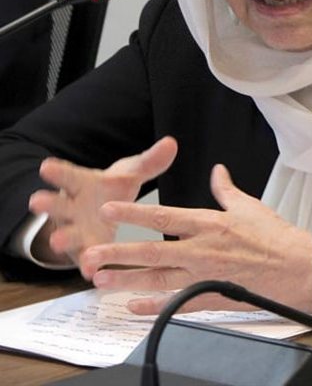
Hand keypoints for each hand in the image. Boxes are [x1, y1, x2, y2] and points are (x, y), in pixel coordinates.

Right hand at [28, 136, 177, 274]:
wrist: (105, 214)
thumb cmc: (112, 190)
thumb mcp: (131, 174)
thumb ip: (150, 162)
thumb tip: (172, 143)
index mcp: (82, 184)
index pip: (69, 175)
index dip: (58, 171)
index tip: (46, 166)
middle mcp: (72, 207)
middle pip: (58, 204)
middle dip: (49, 203)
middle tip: (37, 201)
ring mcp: (75, 231)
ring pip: (66, 234)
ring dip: (62, 237)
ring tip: (58, 240)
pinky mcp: (85, 251)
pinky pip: (84, 258)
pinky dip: (88, 264)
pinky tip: (91, 271)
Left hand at [79, 164, 311, 314]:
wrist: (296, 267)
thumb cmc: (275, 236)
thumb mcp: (249, 205)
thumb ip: (226, 190)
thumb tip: (217, 171)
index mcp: (210, 223)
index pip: (164, 215)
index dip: (134, 212)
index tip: (110, 208)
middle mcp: (202, 249)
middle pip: (153, 249)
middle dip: (118, 250)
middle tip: (90, 252)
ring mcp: (205, 275)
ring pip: (158, 278)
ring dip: (127, 279)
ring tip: (101, 278)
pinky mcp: (212, 297)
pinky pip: (177, 304)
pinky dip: (153, 307)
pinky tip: (132, 307)